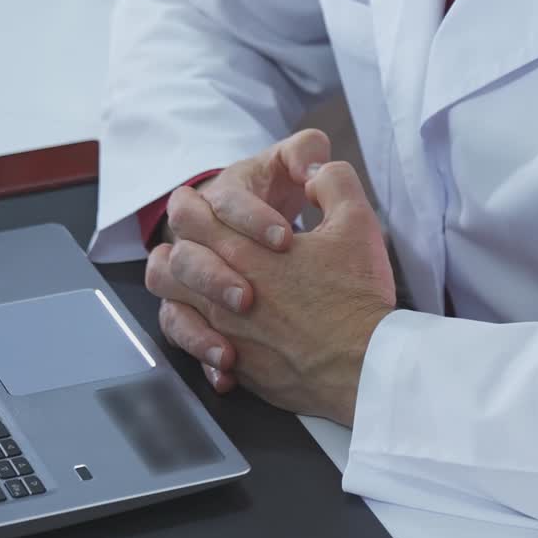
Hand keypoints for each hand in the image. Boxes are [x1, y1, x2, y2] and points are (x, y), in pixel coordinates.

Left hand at [148, 160, 396, 424]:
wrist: (366, 366)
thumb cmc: (357, 294)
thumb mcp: (355, 221)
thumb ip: (331, 181)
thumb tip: (313, 171)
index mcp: (243, 250)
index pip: (189, 215)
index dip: (197, 204)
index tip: (214, 207)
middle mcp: (221, 292)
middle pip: (173, 258)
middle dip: (184, 243)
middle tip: (203, 237)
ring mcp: (225, 331)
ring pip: (171, 302)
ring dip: (180, 287)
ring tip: (199, 281)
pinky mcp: (237, 366)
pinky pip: (193, 348)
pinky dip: (197, 337)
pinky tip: (219, 332)